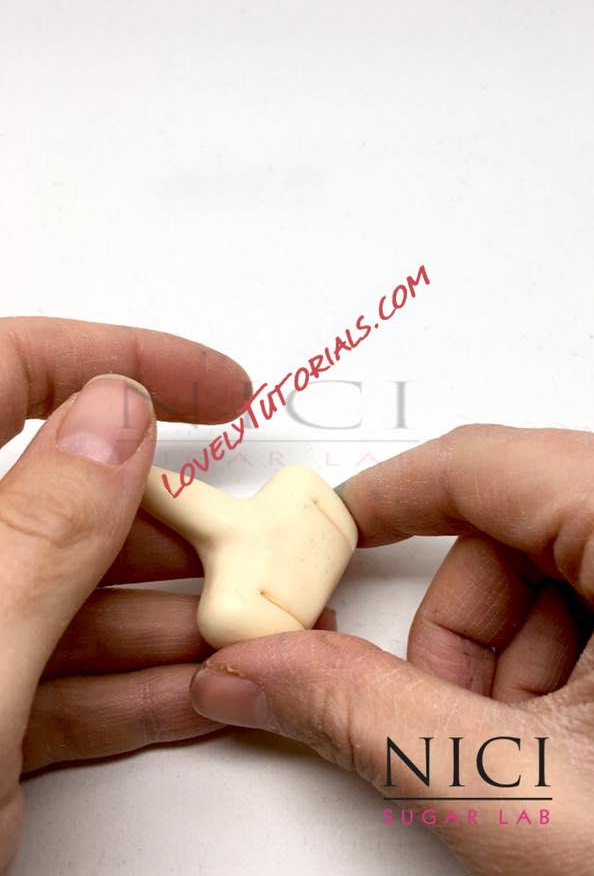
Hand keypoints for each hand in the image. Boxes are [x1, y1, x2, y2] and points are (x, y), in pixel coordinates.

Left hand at [0, 316, 252, 873]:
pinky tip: (199, 686)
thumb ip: (44, 529)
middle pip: (60, 502)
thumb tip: (113, 415)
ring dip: (170, 612)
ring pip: (72, 599)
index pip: (7, 375)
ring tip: (247, 621)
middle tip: (244, 538)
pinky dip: (137, 688)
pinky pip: (64, 684)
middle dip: (169, 521)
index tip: (211, 385)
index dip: (120, 361)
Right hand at [190, 424, 593, 875]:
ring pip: (551, 569)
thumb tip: (255, 672)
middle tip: (440, 707)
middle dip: (455, 625)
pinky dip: (554, 665)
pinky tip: (563, 741)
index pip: (478, 462)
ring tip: (519, 749)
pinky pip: (593, 597)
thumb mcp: (522, 791)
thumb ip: (368, 719)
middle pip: (510, 524)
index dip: (380, 503)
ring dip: (507, 658)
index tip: (325, 541)